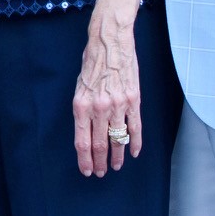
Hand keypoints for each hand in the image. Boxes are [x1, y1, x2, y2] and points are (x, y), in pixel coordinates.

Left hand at [73, 11, 141, 176]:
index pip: (82, 142)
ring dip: (116, 156)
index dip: (85, 160)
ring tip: (115, 166)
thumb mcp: (79, 87)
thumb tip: (86, 132)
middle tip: (101, 172)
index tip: (87, 171)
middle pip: (100, 145)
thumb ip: (83, 110)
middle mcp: (98, 108)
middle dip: (100, 162)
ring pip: (117, 139)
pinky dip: (135, 143)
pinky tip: (133, 152)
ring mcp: (117, 105)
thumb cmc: (92, 63)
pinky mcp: (133, 100)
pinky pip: (135, 127)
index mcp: (81, 106)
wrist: (110, 43)